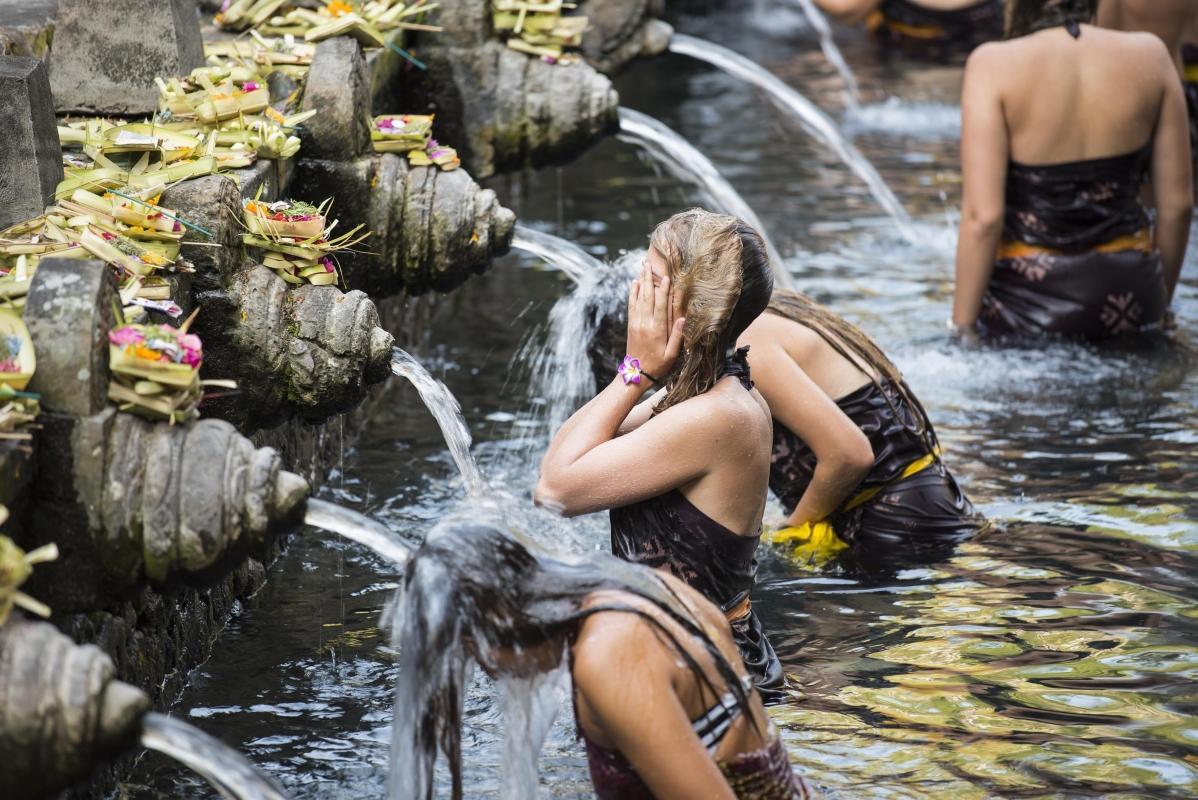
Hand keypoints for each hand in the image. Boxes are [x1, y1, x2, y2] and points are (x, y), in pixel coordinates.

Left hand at [625, 259, 684, 380]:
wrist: (636, 374)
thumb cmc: (658, 365)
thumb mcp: (672, 354)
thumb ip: (677, 336)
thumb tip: (683, 319)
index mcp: (657, 330)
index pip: (661, 306)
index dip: (664, 291)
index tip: (666, 278)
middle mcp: (645, 324)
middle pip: (647, 297)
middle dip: (648, 280)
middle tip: (648, 264)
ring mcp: (636, 323)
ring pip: (638, 298)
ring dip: (640, 282)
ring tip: (641, 268)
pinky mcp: (631, 325)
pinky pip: (631, 305)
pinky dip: (632, 293)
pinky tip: (634, 283)